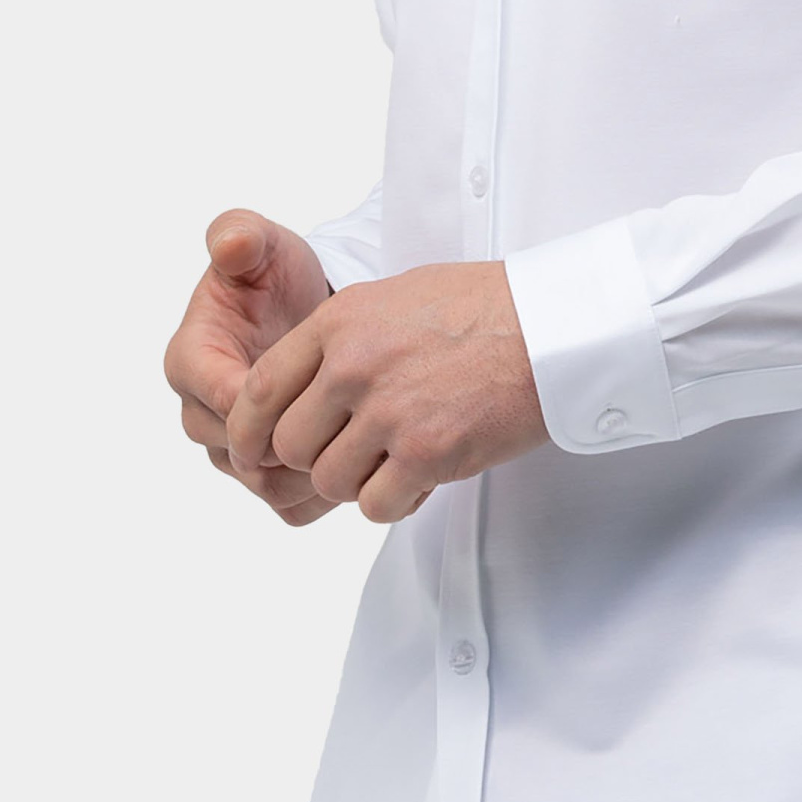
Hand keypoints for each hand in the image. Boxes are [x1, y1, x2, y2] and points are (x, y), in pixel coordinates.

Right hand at [163, 211, 338, 527]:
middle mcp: (201, 412)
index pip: (220, 398)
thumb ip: (239, 236)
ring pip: (265, 486)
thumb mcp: (259, 244)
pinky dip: (325, 499)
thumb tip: (231, 245)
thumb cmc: (272, 274)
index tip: (324, 387)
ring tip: (368, 450)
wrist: (300, 308)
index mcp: (190, 359)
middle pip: (240, 454)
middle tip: (357, 427)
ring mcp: (231, 448)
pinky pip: (287, 506)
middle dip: (298, 446)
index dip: (271, 401)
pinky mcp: (262, 472)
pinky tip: (367, 472)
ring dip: (315, 477)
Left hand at [225, 261, 548, 523]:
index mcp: (340, 323)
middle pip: (290, 444)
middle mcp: (354, 367)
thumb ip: (343, 336)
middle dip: (313, 457)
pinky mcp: (429, 454)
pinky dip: (393, 502)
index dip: (249, 427)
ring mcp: (390, 412)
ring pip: (329, 481)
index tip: (252, 449)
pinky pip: (376, 506)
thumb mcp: (395, 296)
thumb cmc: (482, 306)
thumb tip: (306, 378)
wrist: (551, 327)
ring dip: (355, 482)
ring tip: (392, 460)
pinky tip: (418, 478)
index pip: (261, 388)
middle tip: (348, 451)